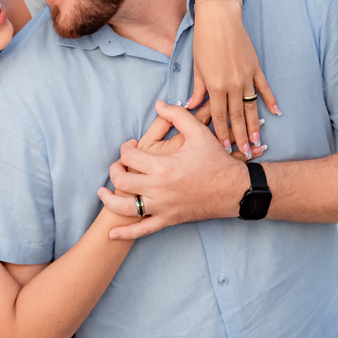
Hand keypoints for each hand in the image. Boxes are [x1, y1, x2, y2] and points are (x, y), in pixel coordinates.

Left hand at [98, 101, 261, 240]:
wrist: (234, 190)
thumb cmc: (216, 161)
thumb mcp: (199, 133)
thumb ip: (177, 115)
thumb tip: (158, 104)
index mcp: (164, 167)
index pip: (129, 156)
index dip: (125, 148)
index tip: (130, 145)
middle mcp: (159, 190)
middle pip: (122, 180)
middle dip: (115, 169)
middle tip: (120, 164)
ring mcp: (162, 207)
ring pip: (125, 207)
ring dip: (109, 199)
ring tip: (103, 192)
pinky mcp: (168, 220)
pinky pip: (142, 230)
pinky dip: (125, 233)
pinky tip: (111, 234)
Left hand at [189, 0, 279, 160]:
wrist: (220, 18)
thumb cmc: (204, 41)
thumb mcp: (197, 67)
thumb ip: (198, 88)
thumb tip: (192, 105)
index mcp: (215, 86)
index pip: (219, 116)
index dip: (222, 134)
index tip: (225, 149)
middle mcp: (232, 85)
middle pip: (237, 116)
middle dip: (241, 137)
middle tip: (246, 154)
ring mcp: (246, 77)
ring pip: (251, 107)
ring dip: (255, 125)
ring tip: (258, 142)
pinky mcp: (255, 68)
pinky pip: (264, 88)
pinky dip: (271, 100)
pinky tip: (276, 112)